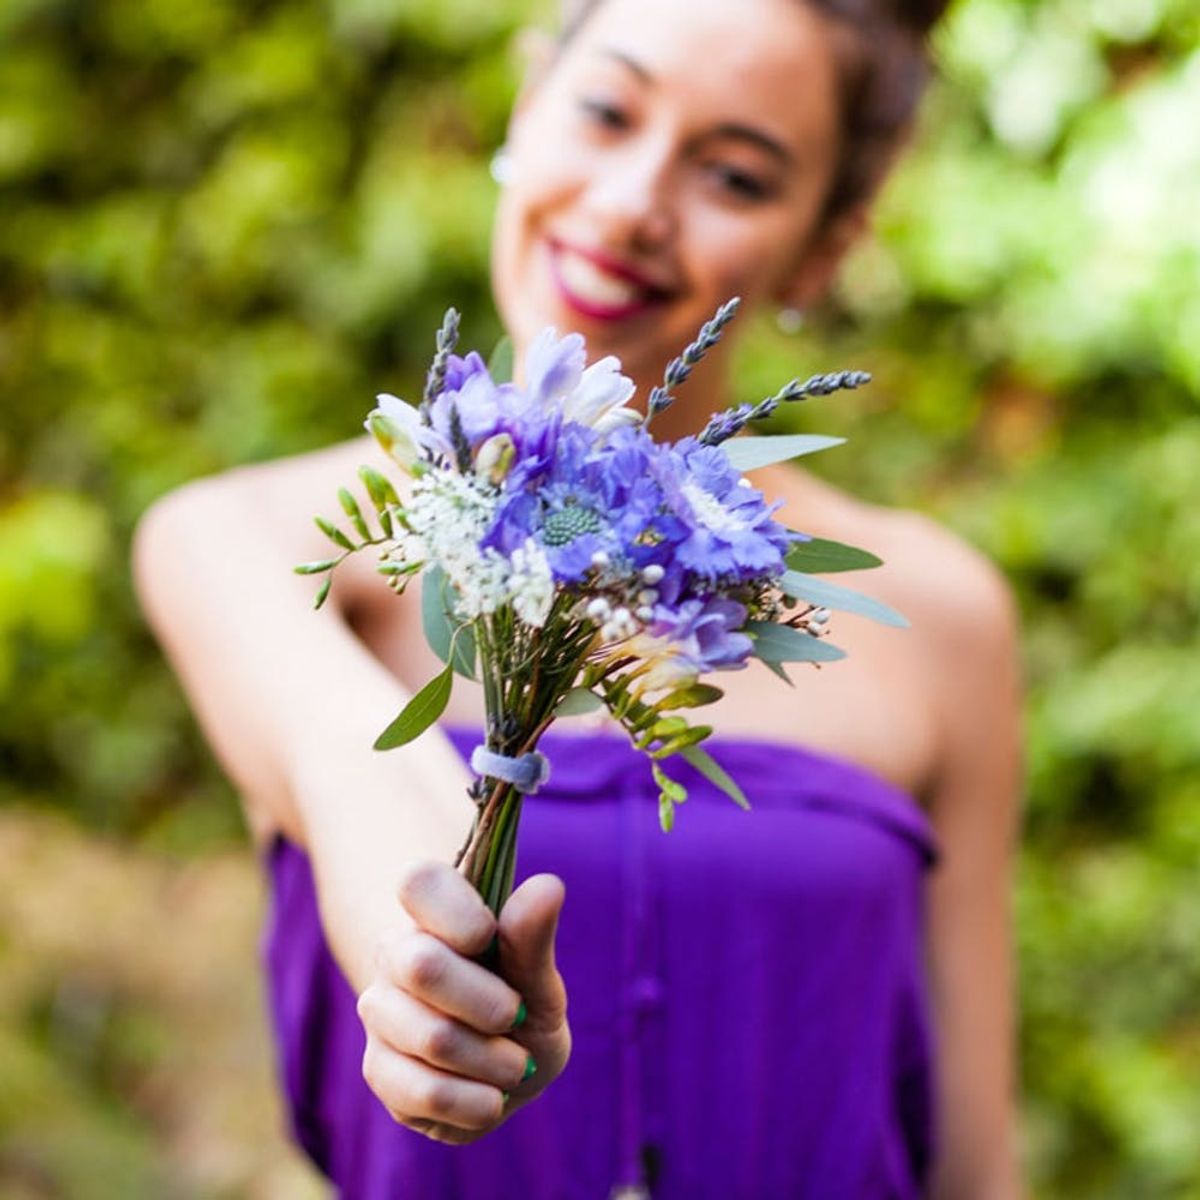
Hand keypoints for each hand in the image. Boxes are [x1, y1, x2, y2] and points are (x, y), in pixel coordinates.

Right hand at [357, 860, 570, 1144]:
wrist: (507, 1067)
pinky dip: (475, 1102)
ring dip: (493, 1060)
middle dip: (489, 1003)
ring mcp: (380, 1012)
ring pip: (432, 1036)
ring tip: (515, 1064)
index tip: (490, 937)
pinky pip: (425, 1092)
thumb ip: (533, 935)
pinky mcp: (378, 1070)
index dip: (458, 913)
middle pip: (423, 966)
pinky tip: (491, 1097)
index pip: (418, 882)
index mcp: (431, 912)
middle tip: (518, 1016)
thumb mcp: (537, 973)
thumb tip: (548, 886)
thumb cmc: (521, 1002)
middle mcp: (394, 954)